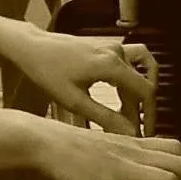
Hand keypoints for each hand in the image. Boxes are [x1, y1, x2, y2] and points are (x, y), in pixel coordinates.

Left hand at [0, 25, 157, 136]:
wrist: (32, 48)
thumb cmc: (47, 71)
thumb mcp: (74, 101)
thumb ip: (105, 118)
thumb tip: (129, 132)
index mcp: (111, 65)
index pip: (146, 92)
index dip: (149, 115)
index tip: (145, 133)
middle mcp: (116, 52)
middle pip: (145, 82)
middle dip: (143, 107)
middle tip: (135, 127)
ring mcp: (112, 46)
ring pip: (143, 68)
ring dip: (143, 88)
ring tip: (135, 110)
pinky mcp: (106, 46)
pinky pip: (131, 61)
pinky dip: (133, 77)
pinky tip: (121, 94)